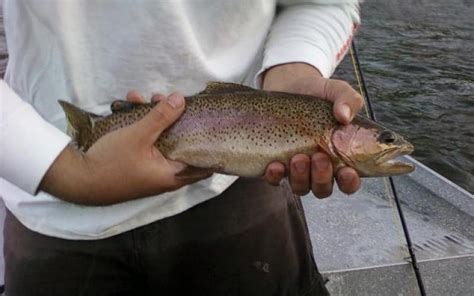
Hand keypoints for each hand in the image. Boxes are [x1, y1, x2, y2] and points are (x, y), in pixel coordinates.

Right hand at [40, 92, 207, 204]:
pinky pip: (146, 143)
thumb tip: (181, 99)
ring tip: (142, 97)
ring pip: (161, 140)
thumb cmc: (111, 162)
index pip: (203, 162)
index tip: (210, 122)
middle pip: (179, 143)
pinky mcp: (137, 165)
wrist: (76, 179)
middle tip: (168, 100)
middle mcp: (165, 175)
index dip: (208, 142)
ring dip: (153, 118)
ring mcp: (150, 170)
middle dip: (174, 119)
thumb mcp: (139, 136)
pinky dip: (141, 127)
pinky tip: (128, 106)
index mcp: (173, 175)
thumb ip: (162, 117)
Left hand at [262, 63, 362, 197]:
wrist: (288, 84)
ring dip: (300, 177)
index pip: (349, 181)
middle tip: (319, 156)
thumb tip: (344, 116)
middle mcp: (318, 167)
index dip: (350, 182)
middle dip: (322, 178)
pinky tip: (275, 165)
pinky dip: (275, 176)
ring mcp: (296, 168)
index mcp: (340, 156)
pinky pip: (275, 180)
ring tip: (298, 157)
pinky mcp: (275, 163)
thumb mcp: (336, 91)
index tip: (347, 170)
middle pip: (323, 188)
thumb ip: (348, 100)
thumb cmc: (318, 92)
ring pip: (301, 188)